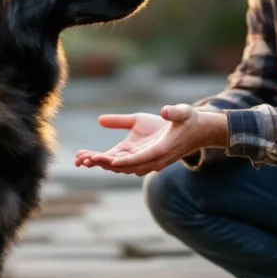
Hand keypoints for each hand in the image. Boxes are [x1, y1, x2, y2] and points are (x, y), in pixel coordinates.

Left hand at [75, 105, 228, 175]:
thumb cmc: (187, 120)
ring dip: (102, 163)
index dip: (127, 160)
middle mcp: (153, 160)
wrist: (195, 132)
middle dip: (105, 163)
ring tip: (81, 159)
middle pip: (126, 165)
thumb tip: (165, 111)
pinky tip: (90, 157)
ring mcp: (147, 161)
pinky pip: (121, 163)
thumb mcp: (181, 112)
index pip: (143, 158)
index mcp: (163, 149)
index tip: (111, 160)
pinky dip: (106, 161)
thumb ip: (173, 111)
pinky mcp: (142, 159)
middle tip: (84, 159)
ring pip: (121, 167)